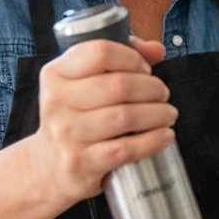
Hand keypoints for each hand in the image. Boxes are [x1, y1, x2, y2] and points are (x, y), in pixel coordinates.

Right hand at [29, 36, 177, 204]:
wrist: (50, 168)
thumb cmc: (75, 119)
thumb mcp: (84, 84)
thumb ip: (119, 59)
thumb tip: (156, 50)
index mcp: (56, 74)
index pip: (101, 53)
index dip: (132, 58)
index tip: (145, 69)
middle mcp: (56, 102)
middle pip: (119, 85)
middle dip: (152, 88)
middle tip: (163, 94)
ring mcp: (67, 134)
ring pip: (126, 116)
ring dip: (158, 114)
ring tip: (168, 114)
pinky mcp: (80, 163)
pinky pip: (125, 148)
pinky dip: (152, 141)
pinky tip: (165, 135)